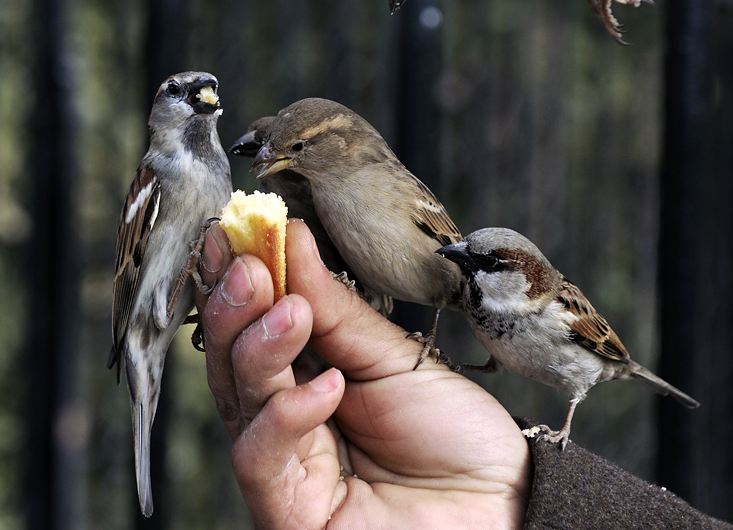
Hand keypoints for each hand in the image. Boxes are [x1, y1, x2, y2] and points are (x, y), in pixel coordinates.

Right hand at [195, 219, 530, 529]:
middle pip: (233, 362)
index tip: (235, 231)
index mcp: (308, 377)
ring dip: (257, 347)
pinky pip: (261, 457)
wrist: (500, 503)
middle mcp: (286, 421)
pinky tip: (327, 385)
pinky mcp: (289, 512)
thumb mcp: (395, 358)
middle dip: (236, 308)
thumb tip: (290, 241)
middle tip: (249, 265)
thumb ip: (337, 310)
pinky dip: (288, 414)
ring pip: (239, 402)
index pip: (256, 325)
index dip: (239, 280)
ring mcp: (285, 467)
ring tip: (290, 311)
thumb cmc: (453, 433)